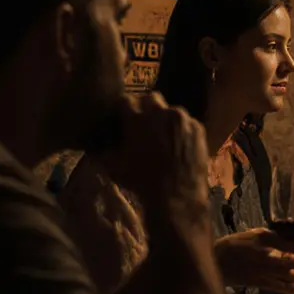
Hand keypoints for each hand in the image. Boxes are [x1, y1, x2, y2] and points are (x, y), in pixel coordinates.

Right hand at [99, 93, 208, 210]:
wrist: (176, 195)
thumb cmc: (140, 181)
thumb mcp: (113, 166)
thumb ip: (101, 150)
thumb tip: (94, 143)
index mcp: (137, 118)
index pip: (125, 100)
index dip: (123, 108)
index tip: (122, 117)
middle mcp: (161, 112)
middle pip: (150, 98)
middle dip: (145, 107)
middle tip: (142, 122)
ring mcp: (182, 119)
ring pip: (171, 110)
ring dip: (164, 118)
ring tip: (162, 135)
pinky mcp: (198, 128)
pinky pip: (186, 122)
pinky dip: (181, 129)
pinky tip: (177, 144)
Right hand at [214, 228, 293, 293]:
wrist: (217, 261)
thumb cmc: (236, 244)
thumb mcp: (255, 234)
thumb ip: (274, 238)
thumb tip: (292, 245)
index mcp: (265, 244)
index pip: (288, 249)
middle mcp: (266, 259)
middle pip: (290, 265)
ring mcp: (263, 273)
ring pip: (286, 278)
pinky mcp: (259, 284)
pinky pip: (278, 288)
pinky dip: (289, 289)